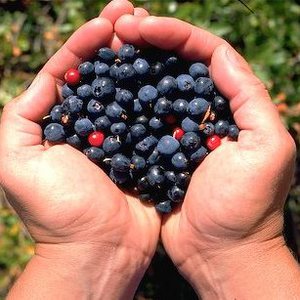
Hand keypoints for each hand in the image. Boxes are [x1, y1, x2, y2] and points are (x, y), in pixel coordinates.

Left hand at [0, 1, 159, 298]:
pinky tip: (172, 72)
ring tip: (153, 31)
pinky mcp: (147, 151)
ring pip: (132, 90)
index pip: (73, 71)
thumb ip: (21, 116)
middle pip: (105, 75)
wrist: (99, 250)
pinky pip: (155, 116)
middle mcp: (93, 125)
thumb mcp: (16, 160)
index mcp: (62, 123)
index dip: (86, 43)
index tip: (106, 21)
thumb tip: (47, 79)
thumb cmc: (57, 210)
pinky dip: (162, 94)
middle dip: (116, 42)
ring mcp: (123, 137)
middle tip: (133, 12)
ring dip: (141, 60)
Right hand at [115, 15, 298, 297]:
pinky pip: (140, 120)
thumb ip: (250, 99)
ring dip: (135, 67)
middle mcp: (204, 115)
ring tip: (108, 47)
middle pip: (177, 66)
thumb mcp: (267, 149)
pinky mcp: (157, 153)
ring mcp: (177, 133)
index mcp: (231, 107)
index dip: (176, 35)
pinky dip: (125, 104)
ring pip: (155, 89)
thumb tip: (221, 56)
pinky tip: (106, 91)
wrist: (220, 252)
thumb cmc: (246, 207)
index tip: (143, 27)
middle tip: (120, 27)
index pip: (206, 56)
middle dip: (150, 42)